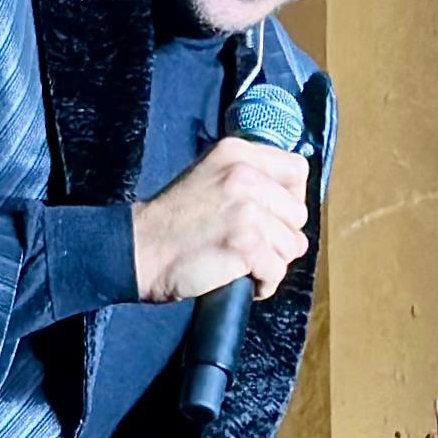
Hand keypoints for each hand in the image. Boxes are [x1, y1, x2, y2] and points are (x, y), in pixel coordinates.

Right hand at [131, 137, 309, 302]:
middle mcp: (244, 175)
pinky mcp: (245, 244)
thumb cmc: (172, 222)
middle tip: (250, 245)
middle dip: (280, 237)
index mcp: (237, 153)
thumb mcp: (209, 175)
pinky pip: (277, 271)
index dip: (291, 198)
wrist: (139, 250)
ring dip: (271, 262)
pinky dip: (262, 284)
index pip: (297, 169)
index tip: (273, 216)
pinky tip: (240, 278)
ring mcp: (246, 210)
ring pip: (292, 245)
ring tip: (241, 262)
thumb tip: (290, 198)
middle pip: (298, 214)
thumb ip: (248, 177)